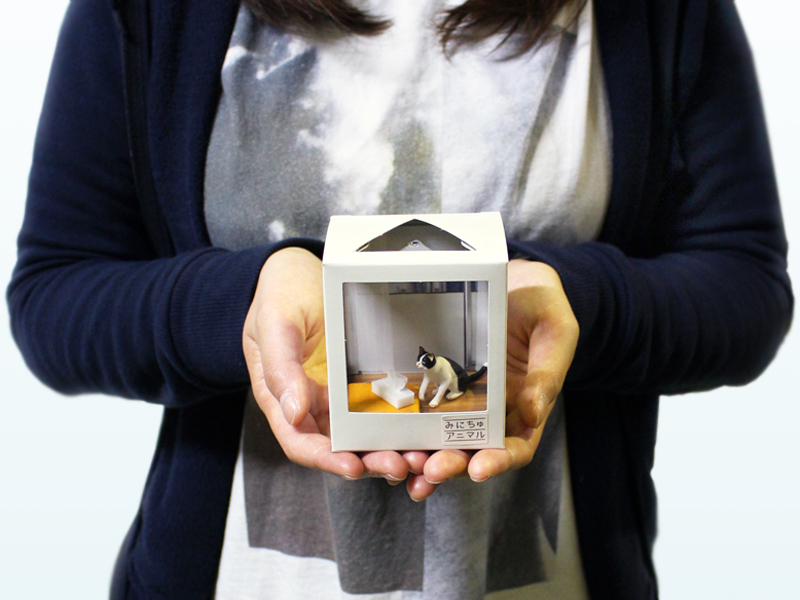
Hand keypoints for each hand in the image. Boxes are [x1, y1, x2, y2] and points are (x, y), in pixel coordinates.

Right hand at [242, 247, 409, 483]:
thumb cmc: (280, 295)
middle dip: (368, 461)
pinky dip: (395, 427)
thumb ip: (280, 367)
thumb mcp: (274, 323)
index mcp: (281, 398)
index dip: (326, 459)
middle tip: (399, 464)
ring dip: (386, 450)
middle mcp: (309, 403)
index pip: (300, 441)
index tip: (353, 466)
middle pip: (337, 447)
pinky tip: (418, 432)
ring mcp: (335, 396)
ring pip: (361, 436)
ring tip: (416, 456)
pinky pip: (377, 412)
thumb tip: (293, 412)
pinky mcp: (357, 384)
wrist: (300, 272)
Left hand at [405, 259, 578, 500]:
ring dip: (428, 456)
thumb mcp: (556, 332)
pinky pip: (428, 412)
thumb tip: (532, 414)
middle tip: (431, 469)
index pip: (518, 446)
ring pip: (447, 438)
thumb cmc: (543, 306)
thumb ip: (547, 372)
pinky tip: (392, 442)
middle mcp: (498, 410)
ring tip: (408, 465)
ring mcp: (470, 399)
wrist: (517, 282)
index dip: (499, 461)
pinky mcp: (446, 384)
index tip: (478, 468)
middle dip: (453, 464)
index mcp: (530, 406)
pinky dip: (413, 430)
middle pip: (476, 450)